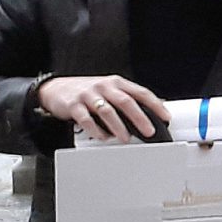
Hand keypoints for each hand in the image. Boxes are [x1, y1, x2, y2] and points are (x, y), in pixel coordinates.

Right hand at [37, 73, 168, 142]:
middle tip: (149, 131)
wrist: (55, 89)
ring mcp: (89, 95)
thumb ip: (127, 99)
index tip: (166, 117)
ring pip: (107, 111)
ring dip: (118, 126)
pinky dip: (96, 130)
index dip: (155, 105)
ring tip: (126, 138)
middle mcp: (104, 87)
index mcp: (116, 83)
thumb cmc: (88, 92)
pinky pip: (87, 119)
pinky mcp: (74, 105)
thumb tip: (152, 113)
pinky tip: (103, 137)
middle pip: (126, 101)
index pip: (140, 92)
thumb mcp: (109, 90)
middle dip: (140, 118)